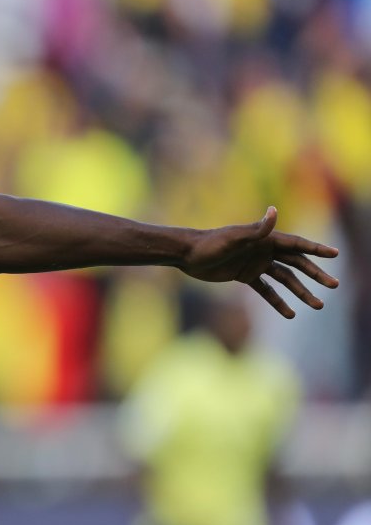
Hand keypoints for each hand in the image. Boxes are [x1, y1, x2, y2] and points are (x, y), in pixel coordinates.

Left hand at [179, 207, 338, 317]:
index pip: (297, 244)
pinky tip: (291, 314)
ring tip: (318, 305)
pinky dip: (278, 301)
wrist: (188, 255)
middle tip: (334, 285)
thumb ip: (256, 229)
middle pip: (297, 263)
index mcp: (265, 239)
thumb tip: (274, 210)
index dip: (316, 249)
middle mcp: (264, 250)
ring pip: (285, 279)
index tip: (335, 254)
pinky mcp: (245, 276)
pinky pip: (266, 290)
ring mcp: (255, 264)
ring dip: (301, 291)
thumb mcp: (234, 238)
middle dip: (315, 274)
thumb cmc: (210, 243)